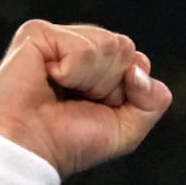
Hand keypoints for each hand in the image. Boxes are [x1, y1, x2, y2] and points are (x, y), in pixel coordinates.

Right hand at [0, 20, 172, 176]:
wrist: (32, 150)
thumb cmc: (71, 142)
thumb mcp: (127, 129)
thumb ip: (153, 101)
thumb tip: (139, 68)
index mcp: (99, 64)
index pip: (137, 60)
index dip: (127, 91)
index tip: (99, 108)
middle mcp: (79, 46)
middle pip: (125, 48)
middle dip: (110, 84)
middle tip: (78, 101)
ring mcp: (57, 38)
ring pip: (108, 45)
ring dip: (92, 81)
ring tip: (62, 93)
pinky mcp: (37, 33)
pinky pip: (82, 48)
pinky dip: (73, 73)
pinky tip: (49, 80)